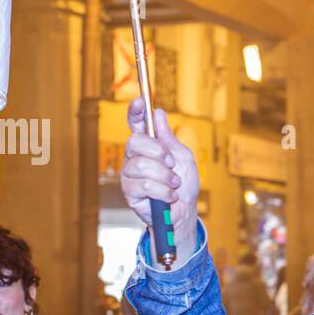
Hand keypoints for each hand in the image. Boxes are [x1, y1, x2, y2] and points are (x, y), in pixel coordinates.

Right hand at [121, 98, 199, 250]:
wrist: (184, 212)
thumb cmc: (183, 185)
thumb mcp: (183, 158)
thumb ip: (169, 138)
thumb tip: (159, 113)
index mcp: (148, 146)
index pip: (137, 125)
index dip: (136, 112)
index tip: (140, 102)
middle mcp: (135, 157)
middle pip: (134, 142)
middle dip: (158, 152)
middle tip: (171, 163)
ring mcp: (130, 174)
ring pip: (140, 165)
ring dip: (164, 176)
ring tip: (173, 184)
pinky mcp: (129, 192)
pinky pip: (143, 184)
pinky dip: (163, 190)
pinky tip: (169, 195)